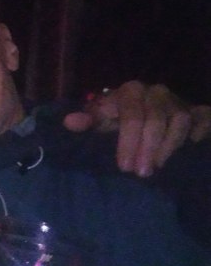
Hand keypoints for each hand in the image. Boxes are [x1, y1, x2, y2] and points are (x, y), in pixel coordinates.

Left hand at [63, 81, 210, 175]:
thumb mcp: (102, 120)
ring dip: (168, 147)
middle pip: (155, 120)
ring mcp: (178, 101)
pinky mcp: (197, 112)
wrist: (147, 111)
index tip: (124, 167)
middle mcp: (156, 92)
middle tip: (140, 174)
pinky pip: (202, 121)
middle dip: (147, 148)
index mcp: (130, 91)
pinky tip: (189, 150)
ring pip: (178, 122)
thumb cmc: (119, 119)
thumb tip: (68, 122)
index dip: (127, 142)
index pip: (130, 115)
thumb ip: (88, 121)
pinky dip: (197, 135)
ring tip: (157, 167)